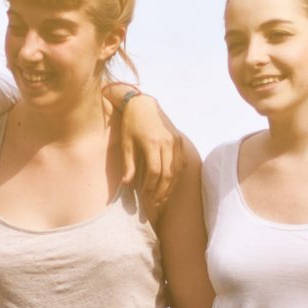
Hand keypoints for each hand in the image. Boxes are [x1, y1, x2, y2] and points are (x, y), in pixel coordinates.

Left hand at [117, 97, 178, 212]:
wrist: (144, 104)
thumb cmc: (131, 124)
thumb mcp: (126, 143)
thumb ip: (128, 164)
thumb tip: (127, 184)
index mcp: (152, 143)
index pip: (154, 171)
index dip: (150, 186)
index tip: (144, 195)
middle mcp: (167, 142)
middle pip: (168, 173)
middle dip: (162, 191)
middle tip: (156, 203)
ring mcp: (176, 141)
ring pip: (177, 170)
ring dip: (171, 186)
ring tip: (163, 198)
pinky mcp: (179, 140)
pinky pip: (181, 162)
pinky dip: (177, 175)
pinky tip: (171, 184)